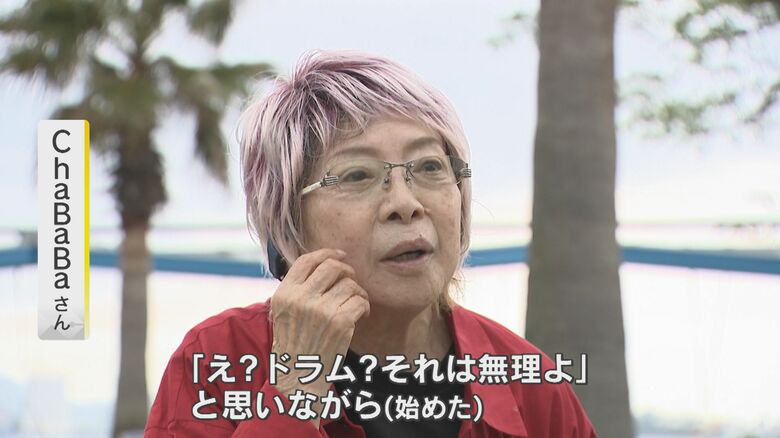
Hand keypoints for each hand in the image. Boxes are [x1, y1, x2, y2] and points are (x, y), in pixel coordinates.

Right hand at [269, 248, 369, 425]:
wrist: (299, 377)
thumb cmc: (294, 342)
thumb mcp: (284, 311)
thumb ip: (299, 287)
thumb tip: (325, 261)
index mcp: (284, 293)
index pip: (307, 260)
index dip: (327, 253)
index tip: (340, 256)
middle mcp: (301, 299)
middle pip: (332, 267)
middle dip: (347, 271)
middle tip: (351, 282)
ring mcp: (321, 310)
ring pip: (350, 284)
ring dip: (357, 292)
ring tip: (354, 304)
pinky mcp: (340, 322)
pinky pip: (360, 300)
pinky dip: (364, 307)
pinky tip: (360, 316)